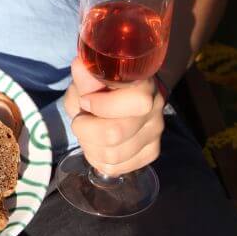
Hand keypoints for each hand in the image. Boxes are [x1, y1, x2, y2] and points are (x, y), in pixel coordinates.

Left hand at [64, 58, 165, 175]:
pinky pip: (117, 168)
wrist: (114, 99)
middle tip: (81, 121)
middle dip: (85, 130)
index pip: (136, 103)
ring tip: (88, 134)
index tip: (85, 100)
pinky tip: (98, 146)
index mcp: (143, 85)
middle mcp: (155, 109)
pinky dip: (98, 160)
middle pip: (115, 134)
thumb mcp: (87, 78)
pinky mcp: (151, 152)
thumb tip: (81, 67)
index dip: (102, 105)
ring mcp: (155, 133)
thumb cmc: (97, 87)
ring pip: (113, 156)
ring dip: (89, 147)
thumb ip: (85, 76)